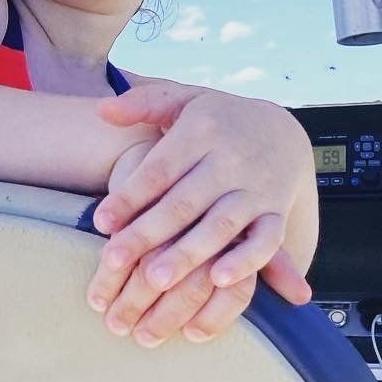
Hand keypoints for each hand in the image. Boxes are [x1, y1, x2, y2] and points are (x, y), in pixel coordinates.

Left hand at [87, 81, 314, 345]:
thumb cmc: (215, 121)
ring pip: (221, 225)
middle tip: (113, 261)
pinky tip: (219, 281)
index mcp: (201, 131)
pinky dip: (246, 260)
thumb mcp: (182, 100)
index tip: (100, 222)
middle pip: (184, 202)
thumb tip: (103, 109)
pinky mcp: (278, 211)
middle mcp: (230, 160)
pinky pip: (267, 239)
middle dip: (148, 233)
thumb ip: (143, 103)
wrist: (282, 130)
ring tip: (154, 281)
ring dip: (188, 253)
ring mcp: (257, 188)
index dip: (130, 196)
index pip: (160, 169)